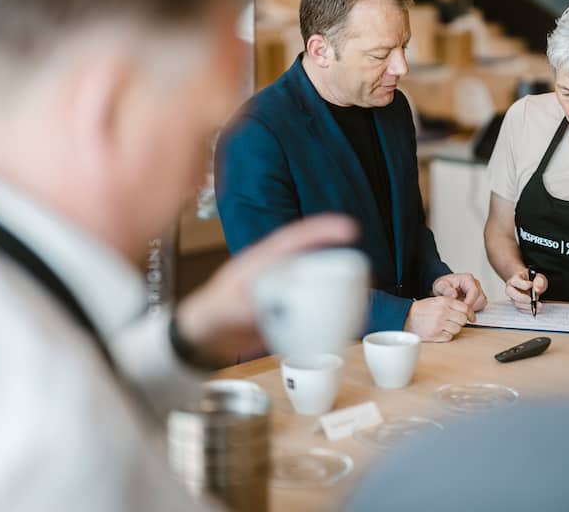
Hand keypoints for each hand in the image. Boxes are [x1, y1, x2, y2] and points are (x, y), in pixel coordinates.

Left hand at [175, 214, 356, 365]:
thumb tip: (272, 307)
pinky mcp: (286, 312)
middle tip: (365, 271)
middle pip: (315, 259)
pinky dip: (330, 313)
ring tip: (363, 296)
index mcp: (261, 260)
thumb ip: (244, 306)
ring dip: (341, 288)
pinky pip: (312, 308)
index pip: (295, 238)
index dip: (322, 231)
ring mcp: (283, 291)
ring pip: (317, 283)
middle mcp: (277, 271)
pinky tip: (344, 322)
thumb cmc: (209, 315)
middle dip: (342, 261)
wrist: (202, 339)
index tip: (349, 228)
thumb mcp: (224, 309)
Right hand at [403, 296, 472, 341]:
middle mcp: (443, 312)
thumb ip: (451, 304)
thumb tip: (467, 311)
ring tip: (445, 326)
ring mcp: (439, 324)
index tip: (471, 317)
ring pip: (457, 329)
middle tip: (454, 321)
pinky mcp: (436, 335)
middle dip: (460, 322)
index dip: (470, 314)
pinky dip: (446, 335)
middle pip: (463, 320)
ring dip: (453, 329)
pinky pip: (449, 337)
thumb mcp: (436, 301)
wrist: (406, 317)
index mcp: (444, 302)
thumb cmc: (421, 310)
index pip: (465, 308)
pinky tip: (440, 331)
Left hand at [432, 273, 486, 310]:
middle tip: (459, 308)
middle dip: (470, 306)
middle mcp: (475, 283)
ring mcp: (478, 290)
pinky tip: (463, 308)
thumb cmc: (443, 286)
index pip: (474, 292)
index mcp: (467, 278)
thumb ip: (445, 289)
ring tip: (460, 307)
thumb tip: (453, 294)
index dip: (468, 302)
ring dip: (472, 308)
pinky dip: (473, 309)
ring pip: (481, 303)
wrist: (443, 290)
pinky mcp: (478, 298)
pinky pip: (481, 306)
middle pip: (480, 298)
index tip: (460, 309)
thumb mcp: (440, 286)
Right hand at [505, 268, 547, 313]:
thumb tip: (537, 288)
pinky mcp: (517, 304)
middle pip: (510, 292)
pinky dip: (529, 310)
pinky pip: (520, 309)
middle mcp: (512, 288)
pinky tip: (536, 308)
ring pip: (516, 303)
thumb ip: (539, 281)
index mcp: (515, 278)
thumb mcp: (539, 278)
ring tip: (538, 304)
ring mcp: (513, 297)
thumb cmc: (534, 281)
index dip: (523, 284)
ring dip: (527, 305)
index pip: (514, 281)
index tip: (531, 285)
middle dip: (521, 297)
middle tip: (531, 299)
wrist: (532, 286)